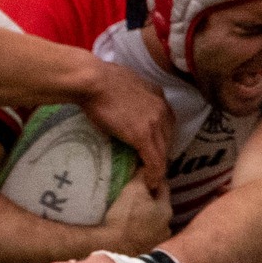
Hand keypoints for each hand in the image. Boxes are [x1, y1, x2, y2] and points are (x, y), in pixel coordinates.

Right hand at [78, 62, 172, 191]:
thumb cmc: (100, 79)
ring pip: (163, 152)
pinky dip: (154, 174)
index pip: (167, 123)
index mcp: (158, 96)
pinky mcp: (142, 136)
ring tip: (151, 180)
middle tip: (151, 167)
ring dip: (158, 168)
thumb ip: (133, 97)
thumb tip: (125, 107)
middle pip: (168, 139)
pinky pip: (154, 161)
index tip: (152, 149)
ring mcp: (154, 123)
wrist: (93, 81)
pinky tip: (150, 183)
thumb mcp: (126, 84)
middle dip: (161, 154)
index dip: (160, 139)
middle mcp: (162, 109)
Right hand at [97, 174, 171, 254]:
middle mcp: (167, 226)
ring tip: (132, 212)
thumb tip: (146, 166)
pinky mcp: (147, 251)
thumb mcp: (133, 188)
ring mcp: (157, 241)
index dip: (154, 179)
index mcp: (166, 209)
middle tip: (137, 194)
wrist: (113, 247)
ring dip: (146, 217)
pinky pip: (145, 235)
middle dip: (150, 200)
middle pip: (159, 207)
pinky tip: (130, 228)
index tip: (145, 175)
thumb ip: (142, 176)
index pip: (164, 187)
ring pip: (153, 222)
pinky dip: (140, 230)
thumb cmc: (125, 216)